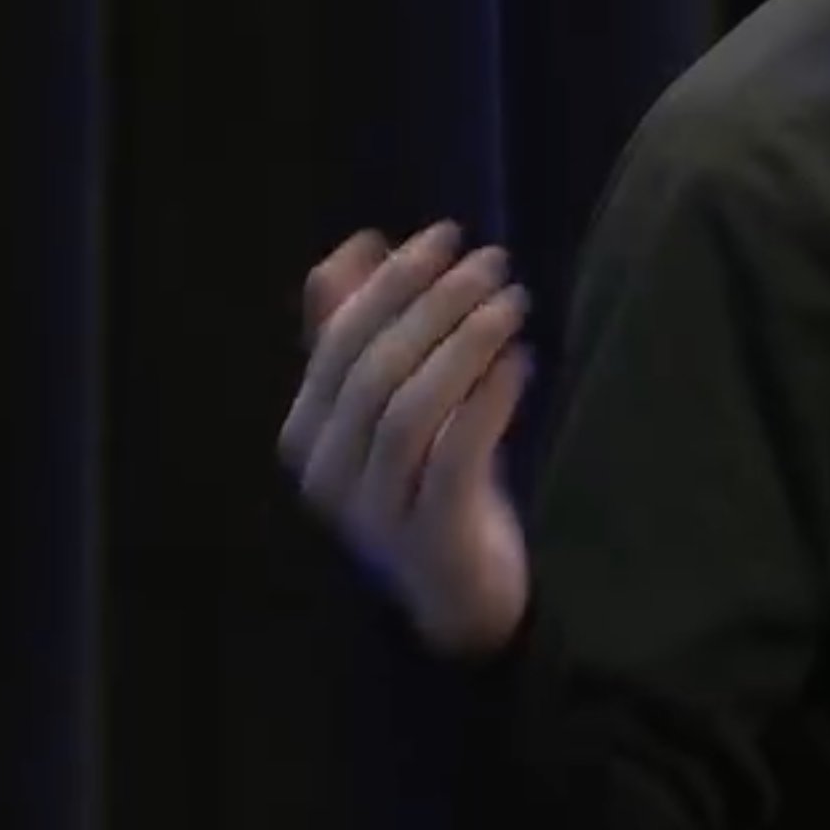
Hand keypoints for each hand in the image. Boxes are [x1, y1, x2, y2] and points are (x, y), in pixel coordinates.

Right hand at [283, 220, 535, 657]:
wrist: (458, 596)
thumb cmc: (425, 485)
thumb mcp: (392, 405)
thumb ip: (360, 332)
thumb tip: (357, 245)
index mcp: (307, 432)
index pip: (339, 340)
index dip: (390, 282)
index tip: (444, 233)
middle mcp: (327, 472)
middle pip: (373, 368)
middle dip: (433, 302)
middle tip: (491, 261)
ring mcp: (374, 510)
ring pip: (408, 408)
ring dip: (463, 344)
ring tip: (512, 303)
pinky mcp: (430, 535)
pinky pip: (454, 454)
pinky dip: (487, 399)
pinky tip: (522, 361)